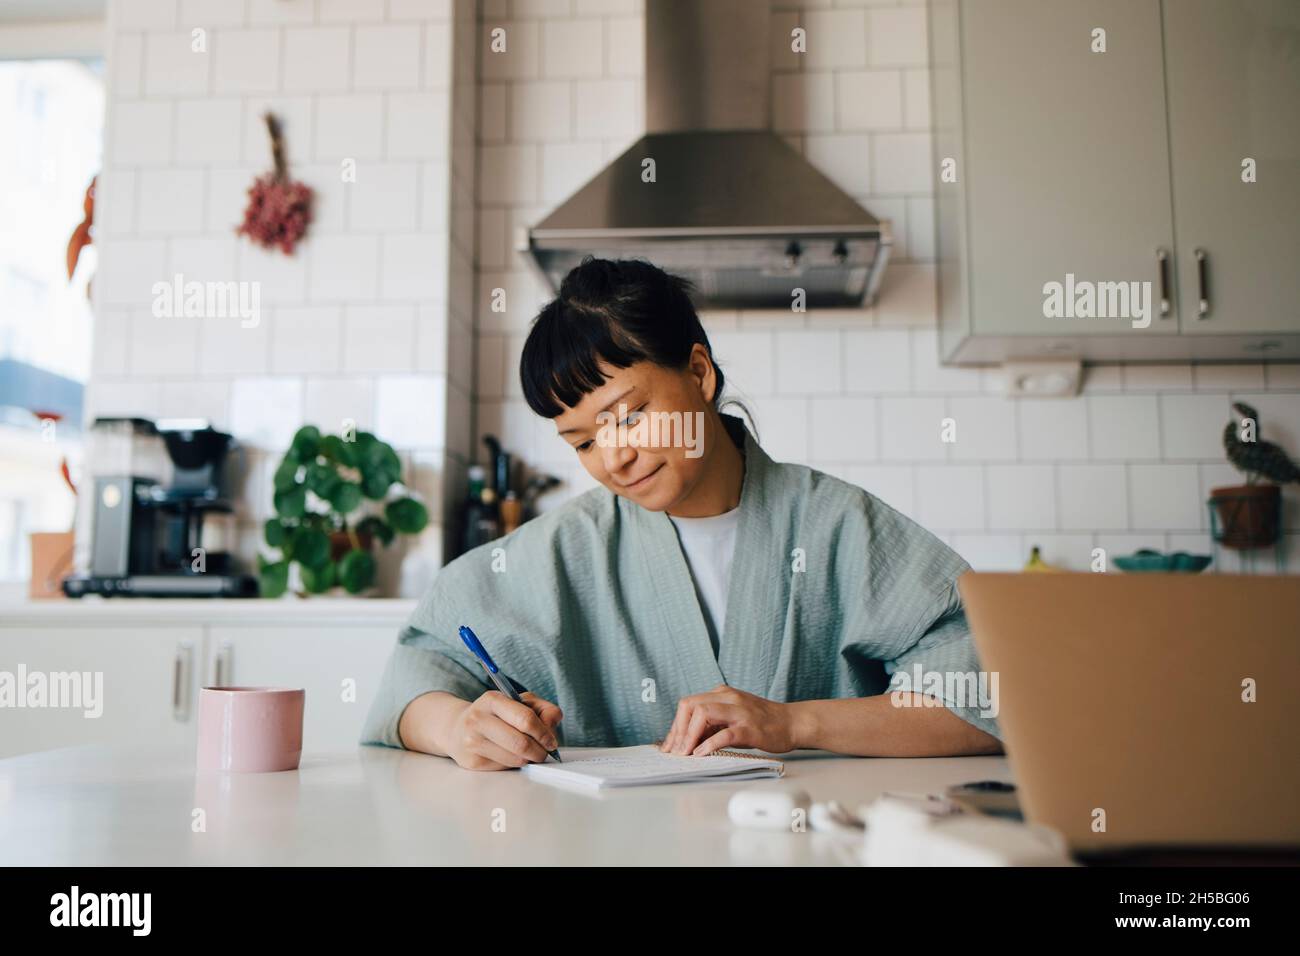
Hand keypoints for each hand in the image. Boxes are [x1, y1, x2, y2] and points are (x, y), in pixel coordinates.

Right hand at [446, 690, 562, 770]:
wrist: (457, 728)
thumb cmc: (495, 714)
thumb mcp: (519, 702)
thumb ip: (542, 709)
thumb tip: (553, 722)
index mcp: (492, 700)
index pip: (525, 719)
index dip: (544, 733)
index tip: (551, 741)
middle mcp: (478, 719)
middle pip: (521, 743)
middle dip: (540, 751)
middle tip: (544, 752)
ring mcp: (472, 742)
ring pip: (515, 759)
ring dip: (529, 759)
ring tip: (530, 753)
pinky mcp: (472, 762)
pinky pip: (505, 768)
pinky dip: (515, 764)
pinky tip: (511, 756)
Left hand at [659, 684, 796, 756]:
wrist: (792, 722)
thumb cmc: (762, 722)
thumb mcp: (732, 716)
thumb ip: (712, 723)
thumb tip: (686, 739)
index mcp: (722, 693)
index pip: (688, 704)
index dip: (675, 725)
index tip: (669, 745)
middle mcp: (728, 697)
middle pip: (690, 705)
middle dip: (677, 729)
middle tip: (674, 751)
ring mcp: (739, 711)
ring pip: (703, 714)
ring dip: (688, 736)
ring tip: (684, 753)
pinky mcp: (749, 728)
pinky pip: (723, 734)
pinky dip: (708, 744)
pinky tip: (701, 754)